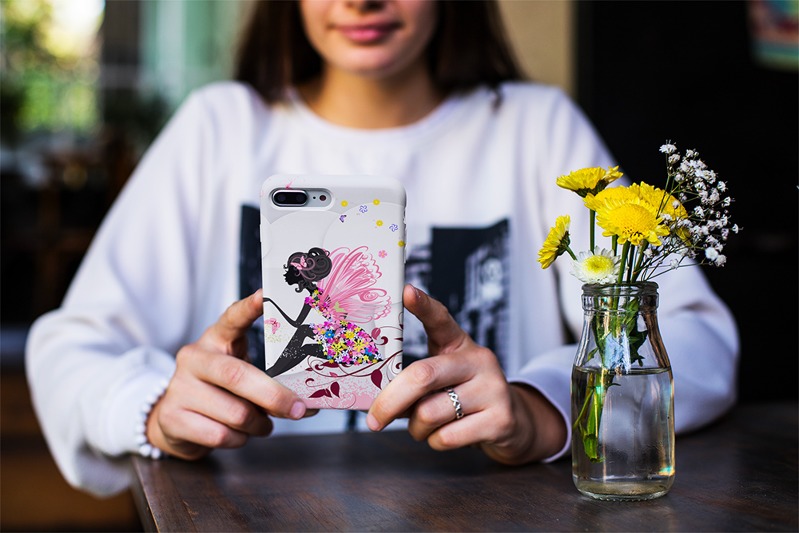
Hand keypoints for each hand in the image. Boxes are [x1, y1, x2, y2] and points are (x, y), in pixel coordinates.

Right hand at [147, 290, 311, 459]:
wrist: (174, 419)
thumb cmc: (220, 392)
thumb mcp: (242, 376)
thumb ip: (270, 381)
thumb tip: (310, 402)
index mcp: (215, 339)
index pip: (231, 318)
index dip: (248, 308)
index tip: (266, 296)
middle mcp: (194, 358)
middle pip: (237, 375)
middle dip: (274, 396)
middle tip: (298, 408)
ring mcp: (179, 387)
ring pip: (235, 413)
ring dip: (258, 424)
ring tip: (261, 424)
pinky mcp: (172, 417)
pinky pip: (220, 435)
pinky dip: (239, 440)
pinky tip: (238, 434)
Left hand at [366, 285, 565, 463]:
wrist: (513, 423)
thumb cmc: (463, 397)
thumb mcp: (444, 378)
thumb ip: (416, 380)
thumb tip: (375, 399)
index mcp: (459, 344)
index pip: (440, 319)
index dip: (422, 305)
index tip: (406, 291)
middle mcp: (478, 360)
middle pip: (422, 376)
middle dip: (390, 401)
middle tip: (373, 419)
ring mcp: (493, 388)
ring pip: (430, 413)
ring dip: (416, 428)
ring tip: (424, 426)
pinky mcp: (500, 419)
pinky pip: (446, 437)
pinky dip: (435, 442)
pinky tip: (445, 435)